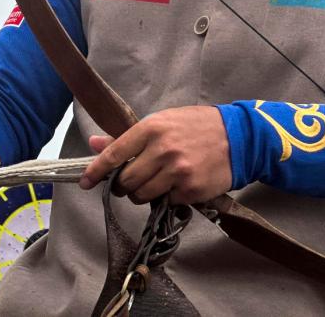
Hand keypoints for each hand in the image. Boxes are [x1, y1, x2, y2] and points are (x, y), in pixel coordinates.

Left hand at [78, 106, 231, 204]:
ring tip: (153, 183)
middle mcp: (162, 150)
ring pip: (142, 195)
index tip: (85, 182)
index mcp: (151, 128)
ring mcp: (177, 172)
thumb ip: (127, 137)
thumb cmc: (195, 126)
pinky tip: (176, 185)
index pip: (114, 154)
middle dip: (123, 185)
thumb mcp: (161, 122)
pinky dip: (166, 197)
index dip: (96, 171)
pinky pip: (165, 202)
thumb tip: (95, 144)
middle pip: (126, 180)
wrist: (239, 137)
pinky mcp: (190, 190)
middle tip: (130, 181)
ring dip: (141, 194)